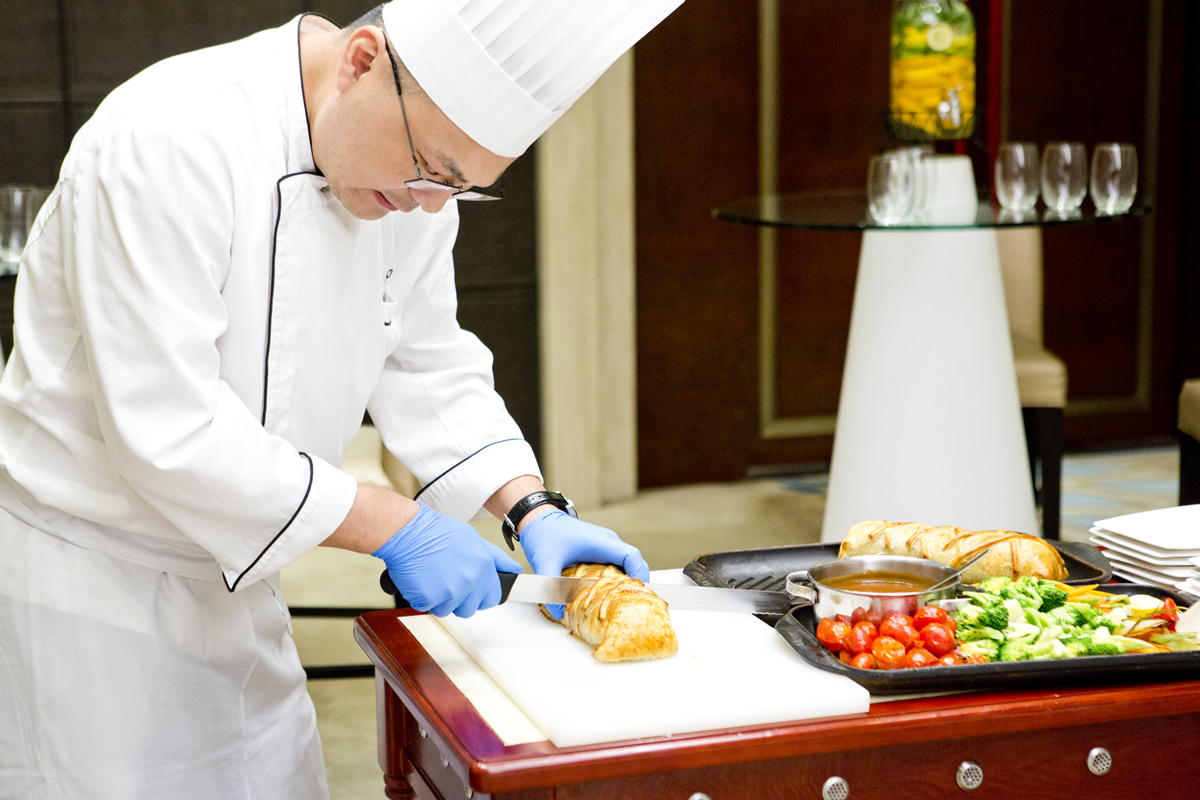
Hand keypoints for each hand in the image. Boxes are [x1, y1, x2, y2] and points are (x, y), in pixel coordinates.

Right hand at [373, 504, 521, 617]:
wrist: (408, 531)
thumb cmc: (437, 533)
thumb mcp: (474, 539)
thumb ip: (496, 559)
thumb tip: (514, 570)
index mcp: (483, 567)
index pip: (492, 598)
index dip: (481, 596)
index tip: (472, 591)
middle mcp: (470, 581)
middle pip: (469, 609)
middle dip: (459, 600)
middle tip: (446, 580)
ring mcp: (449, 592)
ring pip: (447, 610)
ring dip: (439, 599)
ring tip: (433, 577)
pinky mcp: (428, 598)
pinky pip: (427, 607)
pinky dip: (422, 598)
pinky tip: (421, 579)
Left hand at [518, 510, 648, 618]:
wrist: (538, 519)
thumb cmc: (544, 534)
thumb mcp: (544, 561)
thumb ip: (550, 585)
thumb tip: (559, 612)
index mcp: (601, 542)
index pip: (631, 556)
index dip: (639, 575)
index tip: (637, 594)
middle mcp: (608, 543)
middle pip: (634, 563)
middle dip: (636, 584)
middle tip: (631, 607)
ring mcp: (606, 547)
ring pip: (626, 566)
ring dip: (626, 584)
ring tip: (621, 605)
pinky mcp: (600, 552)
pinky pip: (617, 567)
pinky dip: (617, 581)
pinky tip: (608, 597)